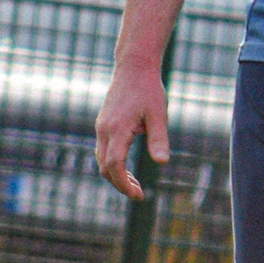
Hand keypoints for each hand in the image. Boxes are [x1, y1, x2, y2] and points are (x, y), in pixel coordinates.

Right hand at [94, 63, 169, 199]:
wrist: (134, 67)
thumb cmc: (149, 89)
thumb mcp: (158, 114)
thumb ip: (158, 139)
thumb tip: (162, 162)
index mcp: (117, 128)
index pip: (114, 165)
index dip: (123, 183)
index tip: (137, 195)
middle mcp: (104, 129)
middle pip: (104, 166)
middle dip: (119, 183)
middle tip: (139, 193)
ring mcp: (101, 126)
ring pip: (102, 159)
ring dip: (115, 174)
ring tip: (135, 183)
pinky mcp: (103, 124)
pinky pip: (103, 150)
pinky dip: (112, 163)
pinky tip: (127, 167)